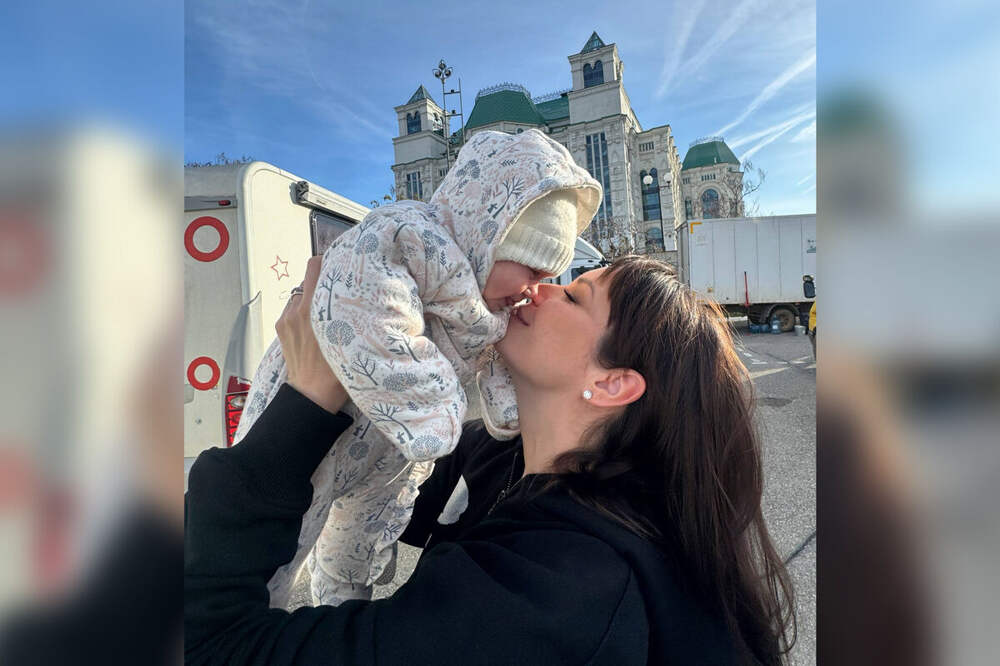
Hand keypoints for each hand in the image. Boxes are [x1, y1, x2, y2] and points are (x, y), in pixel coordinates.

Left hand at [276, 256, 348, 413]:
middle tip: (337, 293)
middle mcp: (296, 310)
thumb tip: (354, 293)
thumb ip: (348, 311)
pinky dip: (302, 312)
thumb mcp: (351, 336)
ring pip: (300, 295)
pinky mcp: (281, 327)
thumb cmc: (336, 372)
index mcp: (314, 309)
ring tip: (326, 313)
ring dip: (312, 299)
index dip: (326, 261)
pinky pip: (293, 309)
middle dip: (323, 284)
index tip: (337, 264)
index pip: (314, 266)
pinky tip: (314, 326)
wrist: (311, 395)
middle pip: (309, 280)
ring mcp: (286, 319)